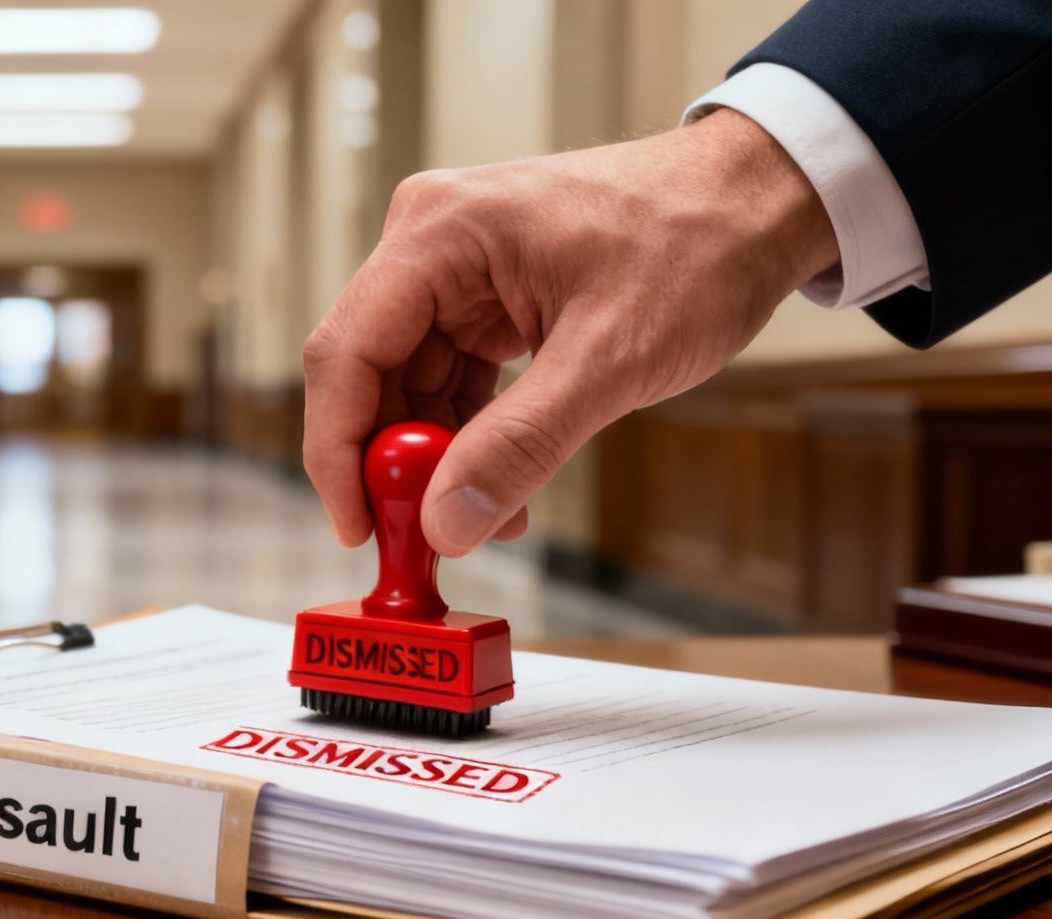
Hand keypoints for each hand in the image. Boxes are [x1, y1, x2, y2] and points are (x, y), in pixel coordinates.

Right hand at [302, 110, 838, 555]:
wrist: (758, 200)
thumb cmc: (696, 245)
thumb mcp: (609, 358)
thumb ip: (519, 444)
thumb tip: (446, 522)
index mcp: (439, 233)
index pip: (347, 353)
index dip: (337, 450)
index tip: (358, 527)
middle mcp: (429, 243)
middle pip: (368, 375)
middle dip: (390, 465)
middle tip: (418, 540)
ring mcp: (452, 271)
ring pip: (405, 387)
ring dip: (432, 460)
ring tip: (483, 517)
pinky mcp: (481, 298)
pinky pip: (447, 380)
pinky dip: (466, 437)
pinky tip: (498, 482)